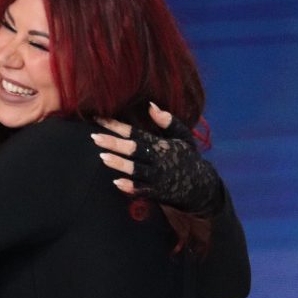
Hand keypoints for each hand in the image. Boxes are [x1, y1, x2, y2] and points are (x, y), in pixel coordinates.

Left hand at [91, 102, 221, 213]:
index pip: (135, 132)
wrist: (202, 187)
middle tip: (95, 137)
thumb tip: (151, 105)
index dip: (117, 126)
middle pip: (134, 149)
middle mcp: (159, 159)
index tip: (98, 119)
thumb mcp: (182, 137)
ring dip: (120, 163)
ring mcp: (158, 177)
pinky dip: (131, 187)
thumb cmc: (187, 158)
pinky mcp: (158, 192)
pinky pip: (143, 190)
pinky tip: (117, 183)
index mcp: (161, 144)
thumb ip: (168, 121)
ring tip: (103, 157)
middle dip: (114, 143)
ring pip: (137, 169)